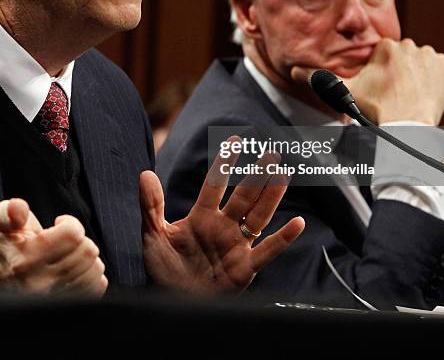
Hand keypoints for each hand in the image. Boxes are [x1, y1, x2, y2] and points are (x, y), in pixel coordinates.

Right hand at [0, 198, 106, 296]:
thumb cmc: (7, 242)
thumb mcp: (1, 221)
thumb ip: (9, 211)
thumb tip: (17, 208)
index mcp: (25, 260)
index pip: (72, 234)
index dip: (69, 222)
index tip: (58, 224)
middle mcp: (39, 284)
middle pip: (87, 251)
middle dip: (79, 239)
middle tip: (63, 240)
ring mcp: (53, 299)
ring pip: (95, 268)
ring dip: (86, 255)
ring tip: (68, 253)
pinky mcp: (63, 306)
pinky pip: (97, 288)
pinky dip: (93, 273)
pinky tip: (78, 266)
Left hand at [139, 139, 304, 294]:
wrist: (172, 303)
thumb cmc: (164, 270)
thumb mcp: (153, 236)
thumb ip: (151, 206)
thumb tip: (145, 174)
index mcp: (202, 216)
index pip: (216, 184)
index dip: (225, 162)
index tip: (235, 139)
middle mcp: (223, 226)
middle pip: (244, 196)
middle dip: (257, 175)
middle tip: (271, 153)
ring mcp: (236, 246)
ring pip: (258, 216)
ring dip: (271, 196)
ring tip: (283, 175)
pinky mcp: (245, 268)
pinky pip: (267, 251)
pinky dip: (283, 238)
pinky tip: (297, 223)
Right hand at [291, 38, 443, 124]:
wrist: (408, 124)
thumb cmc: (376, 108)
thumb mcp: (344, 92)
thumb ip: (320, 79)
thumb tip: (293, 70)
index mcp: (384, 47)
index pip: (381, 54)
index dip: (378, 71)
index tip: (379, 86)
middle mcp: (408, 46)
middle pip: (399, 56)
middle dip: (395, 70)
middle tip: (391, 92)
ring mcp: (428, 56)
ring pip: (416, 60)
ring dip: (412, 72)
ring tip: (405, 93)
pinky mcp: (443, 66)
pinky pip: (435, 66)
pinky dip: (429, 77)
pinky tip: (419, 90)